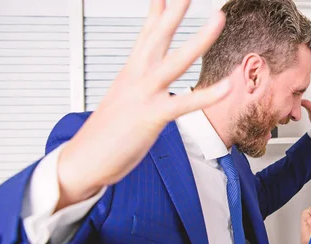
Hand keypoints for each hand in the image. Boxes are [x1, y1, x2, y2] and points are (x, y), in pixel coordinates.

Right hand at [56, 0, 230, 209]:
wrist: (83, 161)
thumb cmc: (104, 136)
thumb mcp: (120, 102)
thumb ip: (135, 86)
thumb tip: (142, 79)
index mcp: (130, 74)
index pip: (146, 35)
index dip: (158, 13)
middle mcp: (136, 78)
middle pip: (158, 36)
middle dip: (175, 12)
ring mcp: (144, 95)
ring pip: (175, 61)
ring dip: (199, 39)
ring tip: (217, 20)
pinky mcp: (151, 117)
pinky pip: (184, 104)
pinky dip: (206, 96)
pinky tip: (226, 86)